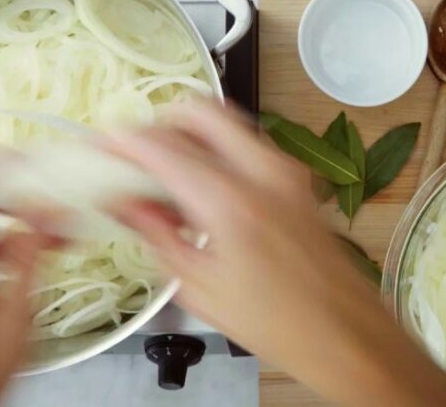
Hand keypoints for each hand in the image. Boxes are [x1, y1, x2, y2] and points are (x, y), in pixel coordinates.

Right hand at [104, 103, 445, 406]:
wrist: (346, 333)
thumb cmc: (282, 324)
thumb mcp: (199, 288)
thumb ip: (157, 234)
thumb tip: (123, 203)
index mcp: (231, 200)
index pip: (162, 145)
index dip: (121, 142)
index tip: (99, 148)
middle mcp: (263, 171)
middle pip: (199, 110)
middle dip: (159, 124)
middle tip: (133, 156)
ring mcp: (286, 170)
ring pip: (225, 123)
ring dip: (189, 137)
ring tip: (162, 179)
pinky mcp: (297, 180)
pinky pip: (246, 145)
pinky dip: (216, 153)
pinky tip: (199, 193)